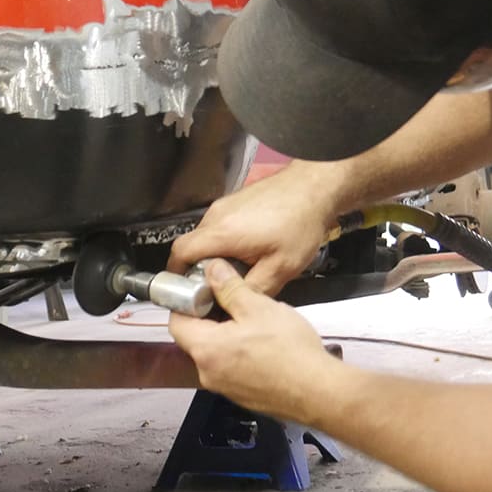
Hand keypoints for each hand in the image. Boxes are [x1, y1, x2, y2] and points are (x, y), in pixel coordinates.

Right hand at [167, 166, 337, 295]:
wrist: (315, 188)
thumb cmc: (301, 223)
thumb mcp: (281, 268)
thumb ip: (253, 290)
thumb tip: (235, 303)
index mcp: (223, 233)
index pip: (180, 252)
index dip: (176, 274)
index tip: (185, 290)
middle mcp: (218, 215)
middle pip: (191, 245)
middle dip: (197, 269)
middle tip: (215, 287)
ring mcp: (225, 205)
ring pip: (206, 236)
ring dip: (214, 255)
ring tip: (237, 270)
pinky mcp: (235, 202)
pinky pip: (219, 226)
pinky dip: (225, 242)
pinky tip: (248, 251)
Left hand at [169, 260, 339, 424]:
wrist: (320, 392)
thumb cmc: (291, 353)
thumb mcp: (258, 307)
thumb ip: (229, 287)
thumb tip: (213, 270)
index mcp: (206, 350)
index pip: (176, 322)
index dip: (186, 302)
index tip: (202, 291)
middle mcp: (209, 373)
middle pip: (195, 339)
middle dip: (210, 317)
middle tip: (231, 301)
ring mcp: (226, 388)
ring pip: (216, 353)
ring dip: (228, 335)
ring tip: (254, 321)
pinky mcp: (244, 395)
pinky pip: (232, 369)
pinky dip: (241, 354)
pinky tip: (265, 344)